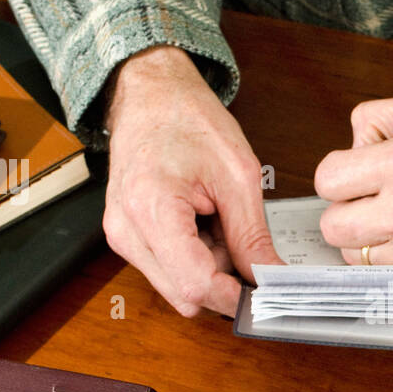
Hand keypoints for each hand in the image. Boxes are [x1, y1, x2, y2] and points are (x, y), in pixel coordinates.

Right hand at [102, 45, 280, 317]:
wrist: (150, 95)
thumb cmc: (187, 119)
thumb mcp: (238, 175)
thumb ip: (253, 236)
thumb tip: (271, 278)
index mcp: (151, 207)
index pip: (195, 283)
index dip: (236, 296)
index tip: (265, 291)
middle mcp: (127, 230)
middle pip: (185, 295)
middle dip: (225, 283)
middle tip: (249, 248)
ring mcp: (122, 237)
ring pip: (178, 288)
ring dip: (209, 270)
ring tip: (219, 223)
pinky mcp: (126, 238)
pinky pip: (168, 270)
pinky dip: (195, 259)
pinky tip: (204, 225)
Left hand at [312, 91, 392, 264]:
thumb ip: (385, 116)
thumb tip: (354, 143)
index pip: (328, 178)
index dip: (340, 170)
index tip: (358, 168)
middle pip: (333, 226)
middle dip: (346, 207)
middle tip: (371, 195)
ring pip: (355, 256)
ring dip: (367, 238)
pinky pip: (386, 273)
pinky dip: (391, 257)